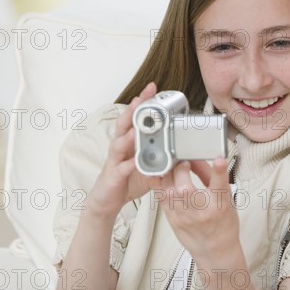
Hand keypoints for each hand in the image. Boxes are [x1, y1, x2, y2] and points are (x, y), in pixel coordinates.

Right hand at [87, 82, 157, 216]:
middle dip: (133, 109)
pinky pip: (121, 168)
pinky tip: (133, 160)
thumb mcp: (149, 166)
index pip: (135, 117)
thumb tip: (182, 152)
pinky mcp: (113, 175)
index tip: (152, 89)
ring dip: (128, 134)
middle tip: (141, 97)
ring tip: (137, 127)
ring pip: (119, 142)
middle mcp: (120, 146)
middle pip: (125, 123)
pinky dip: (128, 163)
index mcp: (129, 141)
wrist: (107, 200)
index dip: (142, 103)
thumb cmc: (126, 180)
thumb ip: (163, 157)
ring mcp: (115, 159)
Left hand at [155, 158, 239, 262]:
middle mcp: (202, 212)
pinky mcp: (171, 220)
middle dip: (181, 169)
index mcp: (220, 205)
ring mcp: (184, 217)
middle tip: (183, 162)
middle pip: (185, 188)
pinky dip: (159, 184)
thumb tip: (198, 159)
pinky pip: (160, 198)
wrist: (215, 251)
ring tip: (172, 167)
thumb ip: (213, 176)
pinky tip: (162, 177)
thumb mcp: (226, 199)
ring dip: (168, 174)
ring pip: (168, 192)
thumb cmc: (222, 224)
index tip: (219, 159)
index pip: (220, 186)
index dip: (220, 171)